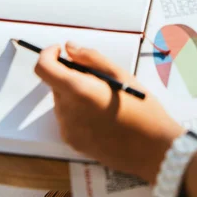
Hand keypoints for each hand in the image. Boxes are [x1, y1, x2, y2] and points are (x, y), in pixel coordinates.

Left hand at [35, 43, 183, 182]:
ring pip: (62, 101)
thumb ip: (91, 59)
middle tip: (99, 78)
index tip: (62, 51)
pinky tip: (103, 115)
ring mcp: (68, 129)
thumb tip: (70, 48)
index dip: (49, 54)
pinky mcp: (73, 142)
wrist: (152, 149)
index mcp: (78, 90)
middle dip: (70, 75)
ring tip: (105, 99)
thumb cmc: (142, 108)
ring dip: (75, 94)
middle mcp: (67, 111)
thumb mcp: (121, 75)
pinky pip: (68, 118)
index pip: (44, 67)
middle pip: (55, 84)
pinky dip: (78, 111)